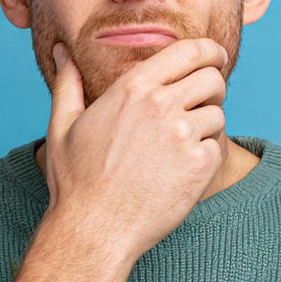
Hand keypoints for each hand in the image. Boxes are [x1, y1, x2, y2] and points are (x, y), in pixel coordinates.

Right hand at [40, 36, 228, 262]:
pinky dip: (206, 156)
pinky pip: (217, 146)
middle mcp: (161, 105)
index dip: (208, 51)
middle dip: (212, 87)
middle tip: (203, 103)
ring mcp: (183, 134)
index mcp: (132, 88)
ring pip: (218, 113)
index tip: (215, 57)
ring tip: (184, 144)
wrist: (94, 230)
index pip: (187, 51)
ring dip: (207, 124)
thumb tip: (63, 53)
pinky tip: (182, 170)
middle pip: (212, 78)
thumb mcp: (63, 126)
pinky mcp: (199, 164)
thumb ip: (68, 84)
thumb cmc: (76, 182)